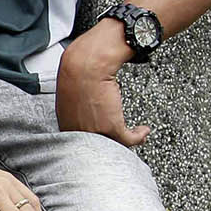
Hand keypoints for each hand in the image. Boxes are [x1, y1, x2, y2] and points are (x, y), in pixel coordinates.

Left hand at [57, 28, 149, 146]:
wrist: (85, 65)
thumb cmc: (77, 71)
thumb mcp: (71, 92)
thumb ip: (76, 105)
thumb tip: (88, 105)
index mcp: (66, 124)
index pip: (80, 141)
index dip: (95, 138)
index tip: (105, 134)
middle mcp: (78, 131)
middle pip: (96, 146)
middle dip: (111, 144)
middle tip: (121, 140)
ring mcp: (94, 131)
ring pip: (113, 144)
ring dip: (126, 141)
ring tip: (136, 136)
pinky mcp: (111, 126)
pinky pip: (128, 139)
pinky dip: (138, 136)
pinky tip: (143, 130)